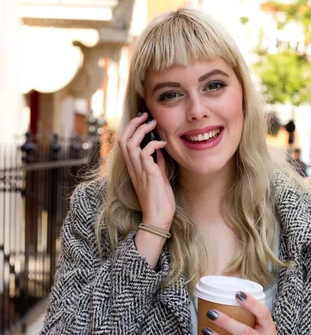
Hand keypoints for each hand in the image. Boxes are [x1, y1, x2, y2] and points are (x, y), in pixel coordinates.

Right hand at [118, 113, 175, 228]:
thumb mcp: (158, 177)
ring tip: (153, 124)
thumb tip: (159, 150)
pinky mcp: (147, 174)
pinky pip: (145, 152)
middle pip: (123, 139)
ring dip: (141, 130)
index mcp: (133, 168)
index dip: (132, 129)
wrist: (158, 218)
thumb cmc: (159, 201)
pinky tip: (162, 143)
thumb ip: (157, 164)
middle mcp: (132, 168)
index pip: (125, 143)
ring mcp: (138, 171)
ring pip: (130, 143)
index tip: (143, 120)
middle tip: (146, 116)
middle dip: (133, 124)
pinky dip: (153, 144)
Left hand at [202, 292, 293, 334]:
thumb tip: (227, 298)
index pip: (263, 314)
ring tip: (205, 331)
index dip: (251, 303)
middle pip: (245, 333)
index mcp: (269, 330)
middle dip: (226, 322)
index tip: (237, 294)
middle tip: (211, 314)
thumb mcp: (266, 330)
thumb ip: (253, 318)